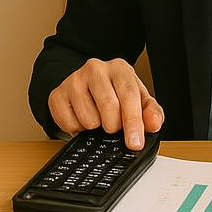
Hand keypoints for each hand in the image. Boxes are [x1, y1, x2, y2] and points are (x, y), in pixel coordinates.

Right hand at [48, 57, 163, 149]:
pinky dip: (78, 129)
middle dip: (114, 126)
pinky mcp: (57, 94)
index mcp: (119, 68)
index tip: (135, 143)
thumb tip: (154, 123)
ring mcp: (74, 80)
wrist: (85, 86)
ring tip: (97, 117)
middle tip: (113, 126)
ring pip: (89, 119)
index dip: (133, 122)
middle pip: (109, 107)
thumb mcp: (138, 100)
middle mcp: (95, 69)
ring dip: (95, 127)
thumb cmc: (115, 93)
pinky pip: (69, 124)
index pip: (129, 95)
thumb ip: (151, 112)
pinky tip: (81, 117)